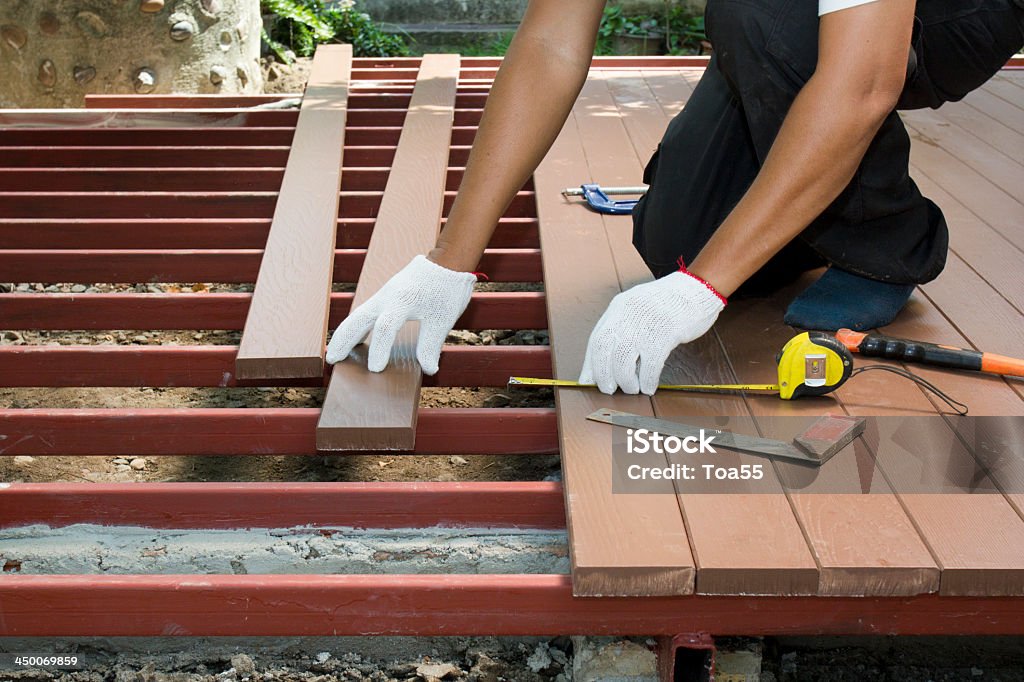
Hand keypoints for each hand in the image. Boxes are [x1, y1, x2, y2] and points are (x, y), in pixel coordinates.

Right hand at [325, 254, 476, 373]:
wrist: (446, 261)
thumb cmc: (447, 290)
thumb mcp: (443, 319)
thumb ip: (431, 345)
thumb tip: (430, 370)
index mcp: (403, 301)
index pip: (386, 328)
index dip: (379, 349)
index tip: (375, 369)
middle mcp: (388, 297)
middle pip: (359, 318)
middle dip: (344, 339)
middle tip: (332, 360)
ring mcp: (384, 295)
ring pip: (358, 315)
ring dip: (345, 333)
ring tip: (334, 353)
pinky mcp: (385, 296)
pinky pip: (365, 312)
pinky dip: (355, 326)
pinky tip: (354, 340)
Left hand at [578, 268, 726, 394]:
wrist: (696, 288)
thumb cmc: (667, 305)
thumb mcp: (637, 309)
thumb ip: (621, 329)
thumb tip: (605, 362)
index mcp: (618, 307)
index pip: (596, 339)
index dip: (591, 364)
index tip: (589, 381)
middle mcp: (628, 313)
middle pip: (604, 349)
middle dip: (603, 374)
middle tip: (609, 390)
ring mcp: (646, 322)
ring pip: (624, 359)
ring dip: (625, 381)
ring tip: (631, 389)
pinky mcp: (666, 331)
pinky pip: (650, 363)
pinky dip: (647, 379)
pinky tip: (648, 387)